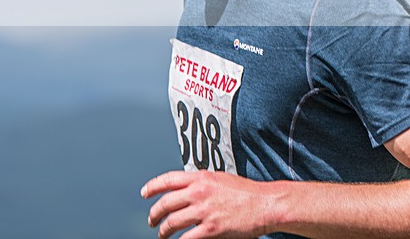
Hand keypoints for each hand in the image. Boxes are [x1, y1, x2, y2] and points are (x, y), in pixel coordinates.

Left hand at [141, 170, 273, 238]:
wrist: (264, 204)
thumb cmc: (246, 192)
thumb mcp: (220, 178)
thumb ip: (202, 182)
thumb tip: (187, 187)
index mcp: (200, 178)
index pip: (168, 180)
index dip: (152, 187)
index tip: (144, 193)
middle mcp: (199, 192)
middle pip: (166, 203)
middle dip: (154, 214)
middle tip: (152, 221)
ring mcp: (204, 211)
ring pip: (172, 222)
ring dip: (163, 231)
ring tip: (162, 235)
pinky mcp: (211, 228)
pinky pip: (187, 238)